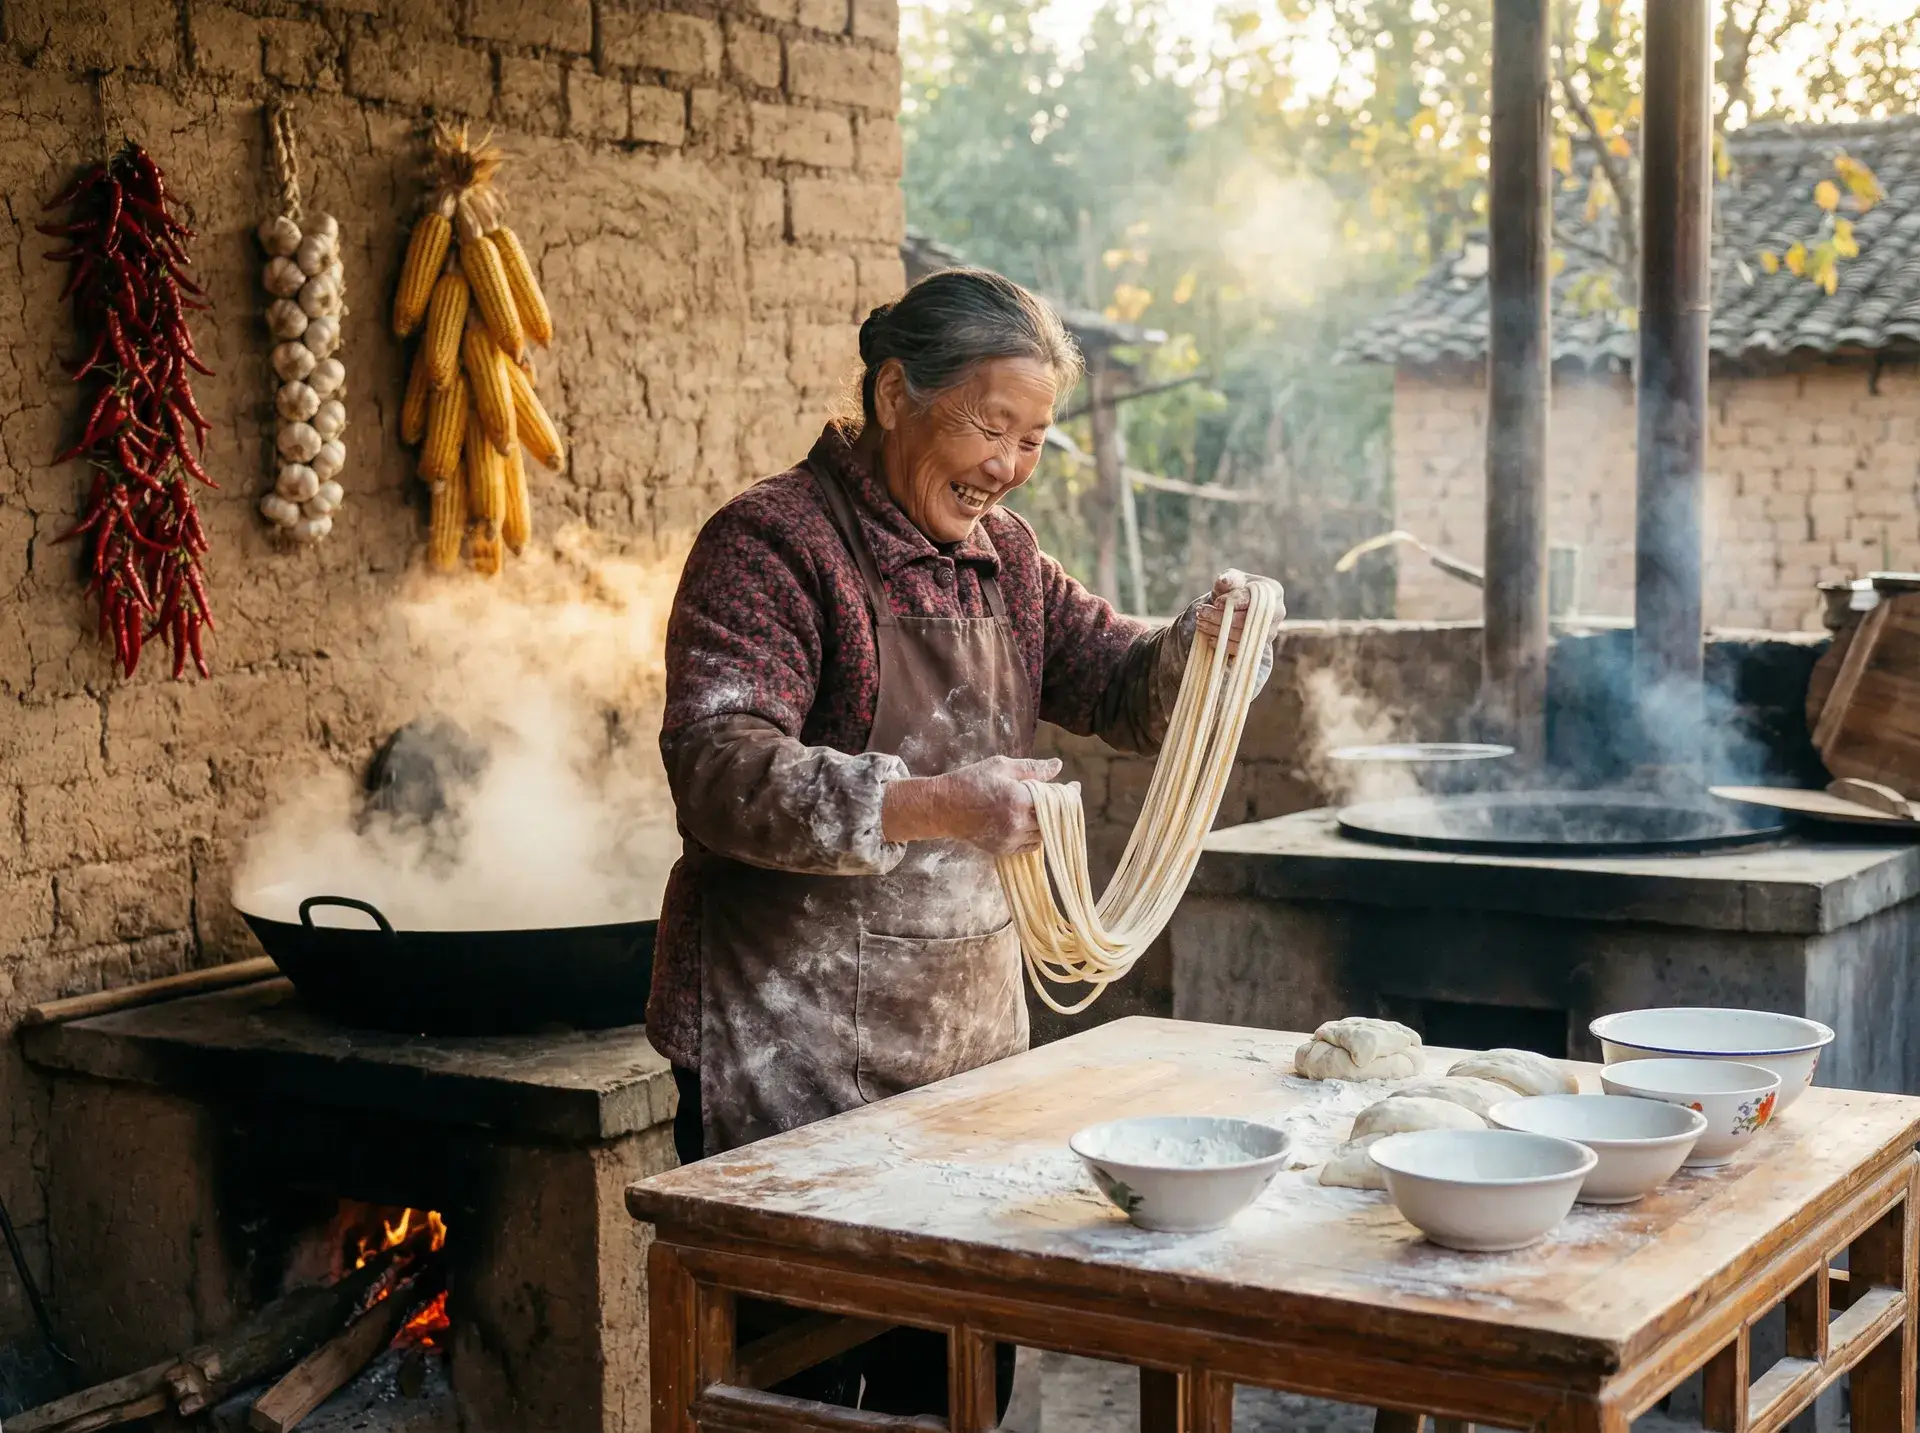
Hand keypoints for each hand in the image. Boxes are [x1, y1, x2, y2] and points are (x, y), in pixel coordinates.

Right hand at [881, 755, 1062, 854]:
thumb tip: (1058, 765)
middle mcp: (1016, 823)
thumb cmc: (971, 781)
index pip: (1055, 800)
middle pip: (1052, 820)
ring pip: (1043, 835)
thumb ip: (1032, 768)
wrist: (943, 808)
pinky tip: (1030, 822)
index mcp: (1017, 799)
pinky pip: (1030, 847)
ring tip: (1042, 809)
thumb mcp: (1001, 767)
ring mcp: (1009, 839)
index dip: (1068, 794)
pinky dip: (1035, 836)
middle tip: (1061, 797)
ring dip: (1047, 823)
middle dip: (1059, 808)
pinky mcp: (1003, 850)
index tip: (1074, 787)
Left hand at [1194, 569, 1285, 655]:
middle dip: (1221, 617)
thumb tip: (1224, 580)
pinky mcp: (1260, 646)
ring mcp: (1270, 632)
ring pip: (1242, 635)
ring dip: (1218, 630)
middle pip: (1247, 618)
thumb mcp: (1232, 579)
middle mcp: (1277, 613)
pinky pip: (1241, 649)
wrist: (1239, 609)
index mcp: (1273, 591)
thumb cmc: (1236, 590)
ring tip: (1201, 623)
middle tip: (1202, 612)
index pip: (1254, 598)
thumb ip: (1229, 578)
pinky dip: (1224, 644)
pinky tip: (1210, 638)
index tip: (1216, 602)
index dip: (1234, 601)